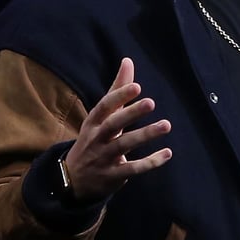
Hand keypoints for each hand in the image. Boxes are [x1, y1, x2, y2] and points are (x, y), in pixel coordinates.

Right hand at [63, 57, 172, 202]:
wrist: (72, 179)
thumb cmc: (93, 139)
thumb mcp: (100, 116)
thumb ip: (116, 90)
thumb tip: (128, 60)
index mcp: (94, 122)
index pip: (104, 106)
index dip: (119, 96)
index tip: (137, 86)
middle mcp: (97, 138)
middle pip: (113, 124)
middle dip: (131, 113)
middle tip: (151, 102)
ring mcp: (104, 158)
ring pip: (124, 145)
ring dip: (145, 135)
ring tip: (166, 125)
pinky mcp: (113, 175)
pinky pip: (133, 168)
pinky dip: (150, 162)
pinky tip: (167, 153)